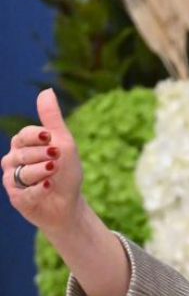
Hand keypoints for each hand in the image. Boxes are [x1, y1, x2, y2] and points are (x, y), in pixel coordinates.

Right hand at [2, 88, 83, 237]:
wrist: (70, 205)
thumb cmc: (67, 174)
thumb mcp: (64, 144)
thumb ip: (52, 119)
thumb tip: (46, 91)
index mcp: (22, 145)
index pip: (23, 135)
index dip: (37, 137)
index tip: (51, 139)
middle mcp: (12, 160)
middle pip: (22, 153)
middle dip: (44, 157)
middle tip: (57, 162)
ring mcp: (11, 180)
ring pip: (23, 172)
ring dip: (43, 174)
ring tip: (53, 176)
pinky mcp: (16, 198)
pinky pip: (25, 191)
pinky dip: (40, 190)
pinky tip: (48, 188)